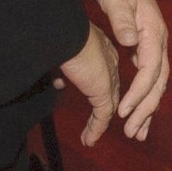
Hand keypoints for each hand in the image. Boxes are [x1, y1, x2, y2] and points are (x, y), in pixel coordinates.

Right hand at [57, 22, 120, 145]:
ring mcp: (108, 77)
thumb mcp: (62, 53)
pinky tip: (89, 139)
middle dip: (105, 111)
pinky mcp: (102, 89)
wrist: (64, 31)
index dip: (99, 91)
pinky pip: (102, 115)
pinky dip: (97, 128)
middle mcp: (109, 63)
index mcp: (103, 50)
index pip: (105, 75)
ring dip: (98, 125)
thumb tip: (60, 83)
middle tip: (97, 126)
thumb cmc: (60, 34)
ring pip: (108, 107)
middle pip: (111, 92)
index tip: (93, 103)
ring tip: (90, 139)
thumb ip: (63, 69)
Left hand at [91, 0, 168, 140]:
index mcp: (153, 30)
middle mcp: (158, 40)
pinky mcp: (146, 46)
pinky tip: (137, 113)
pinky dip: (145, 97)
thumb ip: (121, 19)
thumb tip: (130, 41)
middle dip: (146, 108)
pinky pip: (149, 77)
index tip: (123, 110)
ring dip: (148, 108)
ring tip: (137, 133)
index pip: (151, 69)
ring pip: (156, 83)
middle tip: (131, 132)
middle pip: (158, 81)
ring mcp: (154, 44)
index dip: (138, 92)